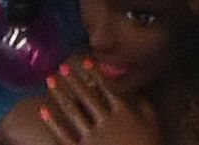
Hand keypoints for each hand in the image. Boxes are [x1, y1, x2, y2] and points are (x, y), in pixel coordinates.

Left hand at [17, 63, 161, 144]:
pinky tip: (44, 110)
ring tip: (50, 81)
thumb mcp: (153, 125)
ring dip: (60, 94)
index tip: (86, 61)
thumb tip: (138, 91)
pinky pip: (64, 134)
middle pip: (87, 95)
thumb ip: (146, 107)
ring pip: (73, 110)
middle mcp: (105, 121)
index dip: (95, 74)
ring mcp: (92, 137)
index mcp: (123, 113)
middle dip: (73, 79)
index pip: (107, 88)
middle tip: (62, 67)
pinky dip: (53, 122)